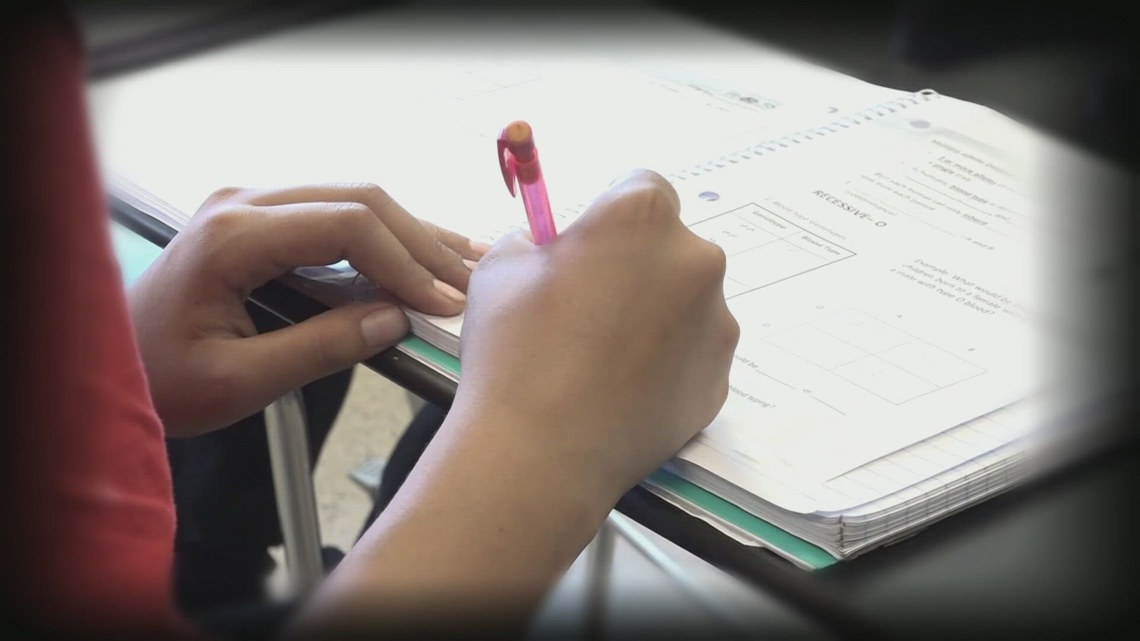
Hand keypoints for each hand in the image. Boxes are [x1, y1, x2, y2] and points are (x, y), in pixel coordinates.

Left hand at [128, 183, 485, 436]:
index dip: (405, 261)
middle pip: (358, 200)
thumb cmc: (159, 377)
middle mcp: (242, 205)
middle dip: (419, 243)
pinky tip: (417, 254)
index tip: (442, 300)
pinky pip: (333, 217)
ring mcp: (249, 208)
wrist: (108, 367)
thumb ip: (321, 348)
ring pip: (352, 201)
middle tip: (464, 283)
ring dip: (408, 234)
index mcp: (233, 236)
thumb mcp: (240, 380)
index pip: (347, 225)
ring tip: (461, 261)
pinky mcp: (258, 223)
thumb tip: (393, 321)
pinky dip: (380, 239)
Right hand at [288, 170, 737, 635]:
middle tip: (590, 306)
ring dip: (655, 316)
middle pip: (670, 246)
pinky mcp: (720, 378)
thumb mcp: (499, 269)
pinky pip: (694, 353)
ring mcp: (717, 323)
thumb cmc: (514, 350)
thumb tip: (551, 249)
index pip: (642, 186)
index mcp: (642, 217)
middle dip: (637, 266)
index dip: (611, 216)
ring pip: (686, 302)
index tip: (589, 246)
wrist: (540, 453)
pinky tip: (622, 390)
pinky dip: (667, 364)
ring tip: (602, 359)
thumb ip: (535, 241)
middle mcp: (695, 260)